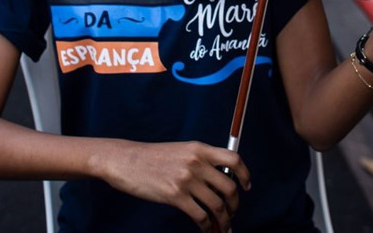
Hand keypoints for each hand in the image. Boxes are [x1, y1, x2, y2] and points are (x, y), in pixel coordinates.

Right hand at [96, 140, 250, 231]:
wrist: (125, 160)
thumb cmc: (152, 158)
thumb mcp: (180, 151)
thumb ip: (200, 161)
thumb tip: (219, 180)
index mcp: (199, 149)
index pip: (233, 159)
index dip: (244, 174)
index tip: (246, 187)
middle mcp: (196, 162)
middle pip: (229, 187)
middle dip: (234, 205)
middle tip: (232, 213)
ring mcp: (186, 179)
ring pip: (217, 205)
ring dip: (223, 220)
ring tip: (222, 227)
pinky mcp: (175, 196)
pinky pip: (200, 216)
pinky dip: (207, 227)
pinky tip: (205, 229)